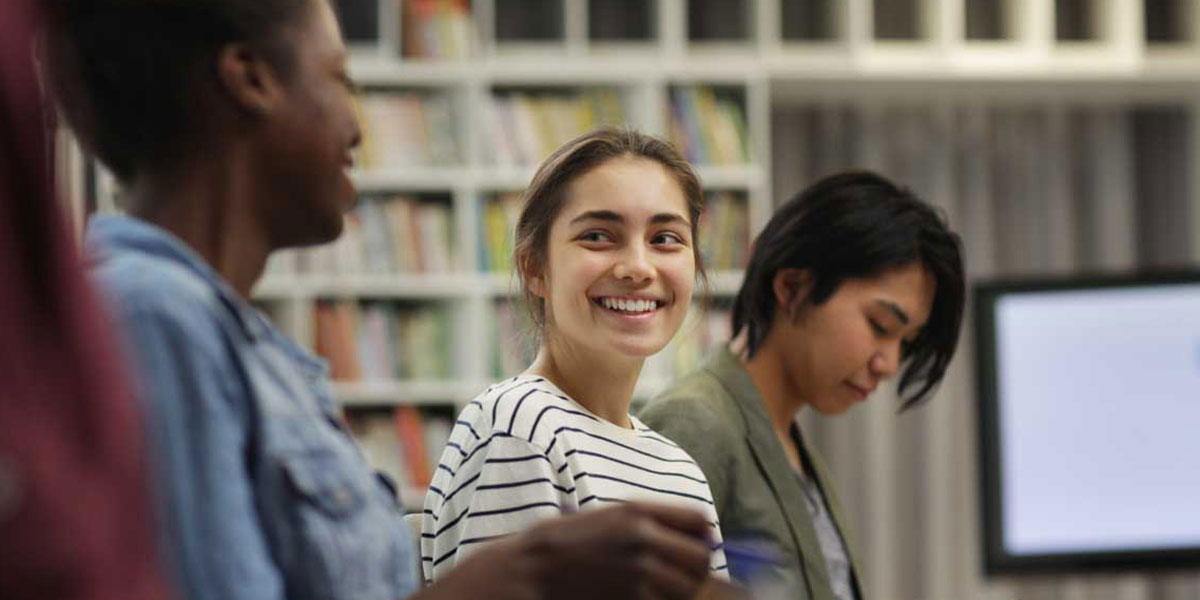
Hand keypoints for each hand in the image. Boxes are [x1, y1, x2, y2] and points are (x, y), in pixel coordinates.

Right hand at [415, 502, 713, 599]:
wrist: (530, 572)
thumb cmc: (566, 544)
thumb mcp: (609, 517)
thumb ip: (652, 522)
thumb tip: (699, 536)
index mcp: (637, 512)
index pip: (700, 521)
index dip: (702, 536)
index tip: (692, 546)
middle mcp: (643, 539)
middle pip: (701, 558)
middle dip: (695, 568)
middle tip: (678, 574)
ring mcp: (638, 573)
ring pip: (688, 587)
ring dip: (679, 590)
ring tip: (655, 588)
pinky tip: (639, 597)